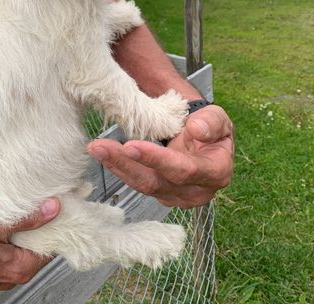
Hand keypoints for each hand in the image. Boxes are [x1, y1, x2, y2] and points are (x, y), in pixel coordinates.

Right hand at [0, 199, 59, 291]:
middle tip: (45, 206)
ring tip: (25, 212)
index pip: (50, 251)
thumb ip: (25, 219)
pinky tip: (3, 224)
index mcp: (16, 269)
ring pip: (19, 252)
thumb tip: (53, 208)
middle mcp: (8, 276)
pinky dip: (9, 239)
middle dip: (41, 230)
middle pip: (35, 251)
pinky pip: (5, 253)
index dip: (57, 230)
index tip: (62, 211)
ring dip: (24, 234)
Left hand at [87, 105, 233, 207]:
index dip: (156, 159)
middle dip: (125, 164)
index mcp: (214, 172)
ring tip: (96, 148)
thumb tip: (197, 130)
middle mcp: (195, 191)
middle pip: (155, 182)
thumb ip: (212, 122)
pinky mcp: (159, 192)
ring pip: (141, 184)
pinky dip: (118, 167)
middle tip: (101, 147)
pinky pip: (136, 182)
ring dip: (116, 165)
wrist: (202, 137)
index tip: (130, 145)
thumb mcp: (217, 118)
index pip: (182, 169)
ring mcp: (174, 196)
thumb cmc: (210, 127)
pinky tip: (103, 153)